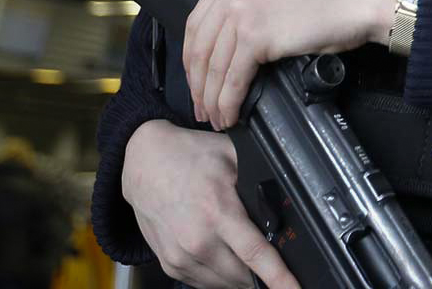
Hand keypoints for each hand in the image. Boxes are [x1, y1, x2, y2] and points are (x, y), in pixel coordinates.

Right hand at [122, 119, 296, 288]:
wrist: (144, 162)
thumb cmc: (189, 156)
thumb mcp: (231, 155)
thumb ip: (259, 177)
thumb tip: (287, 194)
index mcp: (218, 212)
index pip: (256, 254)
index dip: (280, 278)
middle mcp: (198, 240)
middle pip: (244, 276)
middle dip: (264, 274)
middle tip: (273, 263)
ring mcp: (181, 256)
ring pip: (225, 284)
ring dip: (242, 278)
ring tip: (248, 260)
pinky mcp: (170, 264)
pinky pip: (204, 283)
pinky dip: (220, 277)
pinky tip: (225, 259)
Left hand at [183, 0, 399, 128]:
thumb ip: (247, 6)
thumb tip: (229, 47)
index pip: (197, 24)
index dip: (192, 60)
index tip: (197, 82)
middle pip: (199, 48)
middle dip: (198, 85)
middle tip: (202, 108)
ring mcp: (241, 10)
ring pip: (214, 67)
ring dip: (213, 99)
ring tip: (217, 118)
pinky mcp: (255, 35)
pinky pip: (233, 78)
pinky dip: (229, 102)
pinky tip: (231, 114)